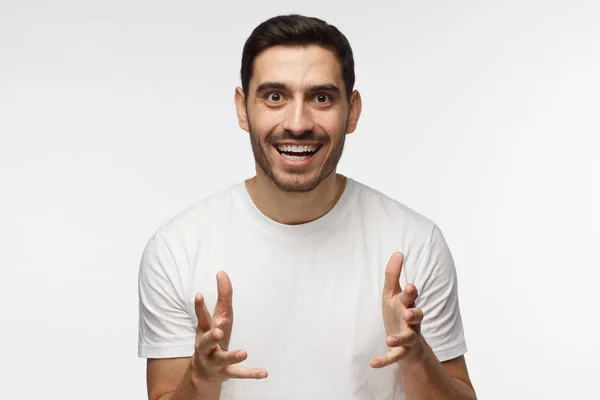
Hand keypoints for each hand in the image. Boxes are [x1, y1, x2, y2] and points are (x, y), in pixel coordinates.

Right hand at [192, 271, 267, 384]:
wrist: (203, 371)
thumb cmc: (213, 337)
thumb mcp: (216, 318)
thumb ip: (222, 296)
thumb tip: (222, 272)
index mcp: (206, 330)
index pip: (202, 318)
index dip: (200, 307)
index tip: (198, 295)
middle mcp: (207, 346)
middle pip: (206, 341)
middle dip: (211, 336)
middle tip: (217, 331)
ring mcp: (216, 360)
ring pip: (223, 359)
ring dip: (232, 355)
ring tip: (243, 352)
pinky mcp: (226, 372)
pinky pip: (239, 373)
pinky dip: (251, 373)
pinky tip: (264, 373)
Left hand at [371, 252, 424, 367]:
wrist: (406, 343)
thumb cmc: (398, 314)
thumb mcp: (392, 295)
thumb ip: (393, 275)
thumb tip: (398, 252)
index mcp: (408, 305)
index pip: (411, 298)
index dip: (411, 293)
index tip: (410, 286)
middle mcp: (411, 322)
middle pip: (416, 317)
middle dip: (414, 313)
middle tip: (409, 312)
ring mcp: (408, 338)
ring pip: (408, 338)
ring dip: (400, 338)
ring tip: (389, 339)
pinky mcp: (401, 352)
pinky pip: (394, 357)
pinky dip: (384, 360)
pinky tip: (372, 363)